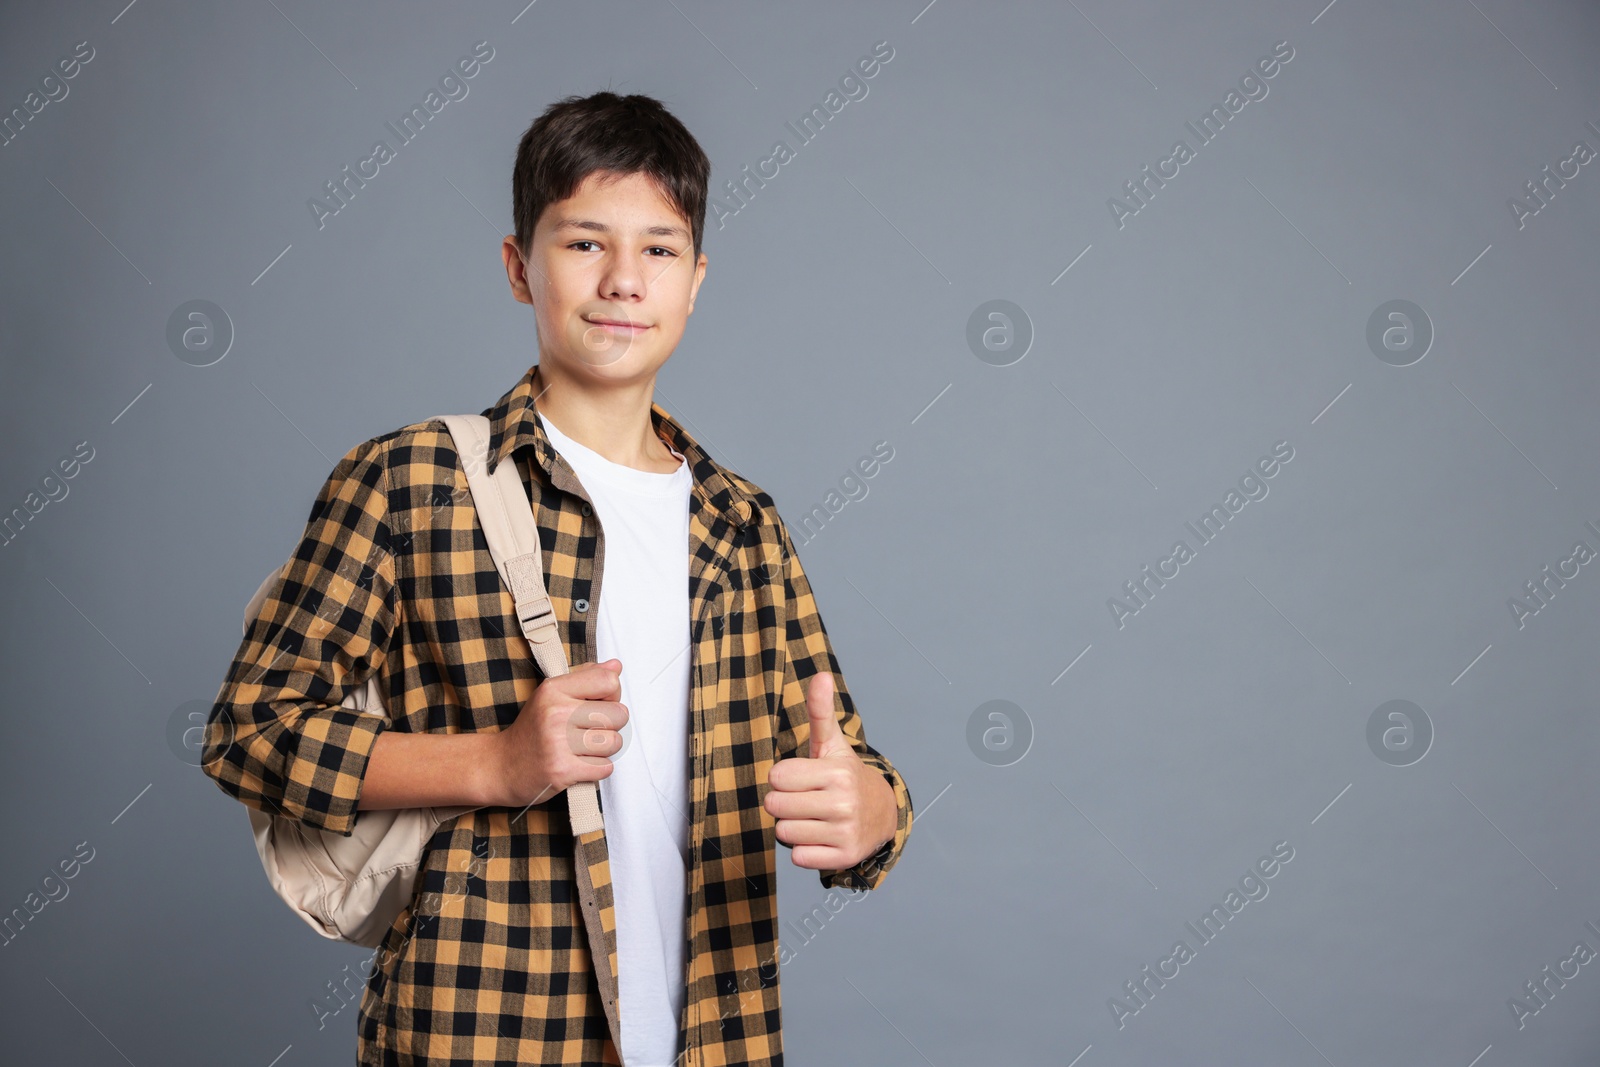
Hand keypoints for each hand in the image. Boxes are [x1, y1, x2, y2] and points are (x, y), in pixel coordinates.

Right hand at [488, 659, 628, 807]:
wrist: (502, 767)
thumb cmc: (533, 730)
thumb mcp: (552, 695)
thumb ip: (586, 677)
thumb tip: (616, 666)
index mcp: (554, 689)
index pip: (609, 682)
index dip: (613, 695)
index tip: (600, 705)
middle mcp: (556, 713)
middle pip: (619, 714)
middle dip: (612, 725)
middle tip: (591, 731)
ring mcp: (558, 743)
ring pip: (615, 742)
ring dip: (605, 749)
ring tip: (584, 749)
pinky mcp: (562, 770)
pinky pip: (606, 767)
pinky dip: (598, 768)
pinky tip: (580, 764)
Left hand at [763, 672, 896, 870]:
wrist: (882, 813)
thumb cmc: (843, 777)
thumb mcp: (831, 744)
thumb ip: (819, 712)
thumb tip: (820, 674)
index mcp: (836, 772)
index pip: (776, 777)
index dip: (783, 778)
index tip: (800, 778)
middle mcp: (843, 803)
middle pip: (776, 806)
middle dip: (783, 803)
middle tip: (805, 799)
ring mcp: (845, 832)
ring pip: (784, 833)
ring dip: (792, 827)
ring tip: (814, 818)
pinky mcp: (844, 857)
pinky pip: (798, 857)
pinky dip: (804, 850)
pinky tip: (821, 837)